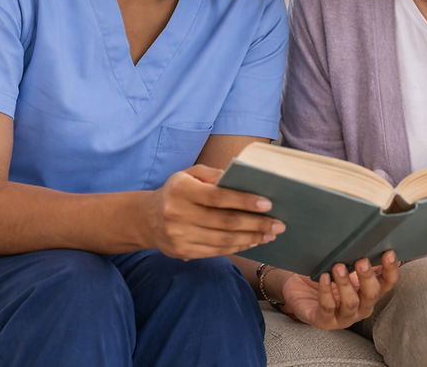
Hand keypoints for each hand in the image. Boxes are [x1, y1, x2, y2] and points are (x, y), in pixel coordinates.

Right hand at [147, 164, 284, 259]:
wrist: (147, 219)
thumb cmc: (177, 191)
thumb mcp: (189, 175)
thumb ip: (213, 174)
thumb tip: (241, 177)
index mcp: (181, 191)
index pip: (218, 197)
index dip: (244, 201)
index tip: (267, 203)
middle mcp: (178, 215)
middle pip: (225, 222)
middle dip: (256, 223)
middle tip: (279, 223)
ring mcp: (180, 236)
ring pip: (223, 240)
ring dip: (251, 238)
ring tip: (270, 234)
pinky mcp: (183, 252)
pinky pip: (216, 251)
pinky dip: (238, 247)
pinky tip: (252, 241)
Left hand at [281, 251, 399, 329]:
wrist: (299, 289)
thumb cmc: (325, 274)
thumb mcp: (343, 264)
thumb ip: (355, 257)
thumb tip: (365, 239)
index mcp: (369, 291)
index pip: (387, 283)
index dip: (390, 270)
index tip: (388, 253)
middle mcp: (361, 306)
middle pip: (372, 294)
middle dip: (367, 277)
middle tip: (361, 260)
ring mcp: (344, 317)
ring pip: (351, 303)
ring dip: (346, 285)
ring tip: (338, 267)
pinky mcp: (325, 321)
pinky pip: (327, 308)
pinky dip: (326, 292)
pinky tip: (323, 278)